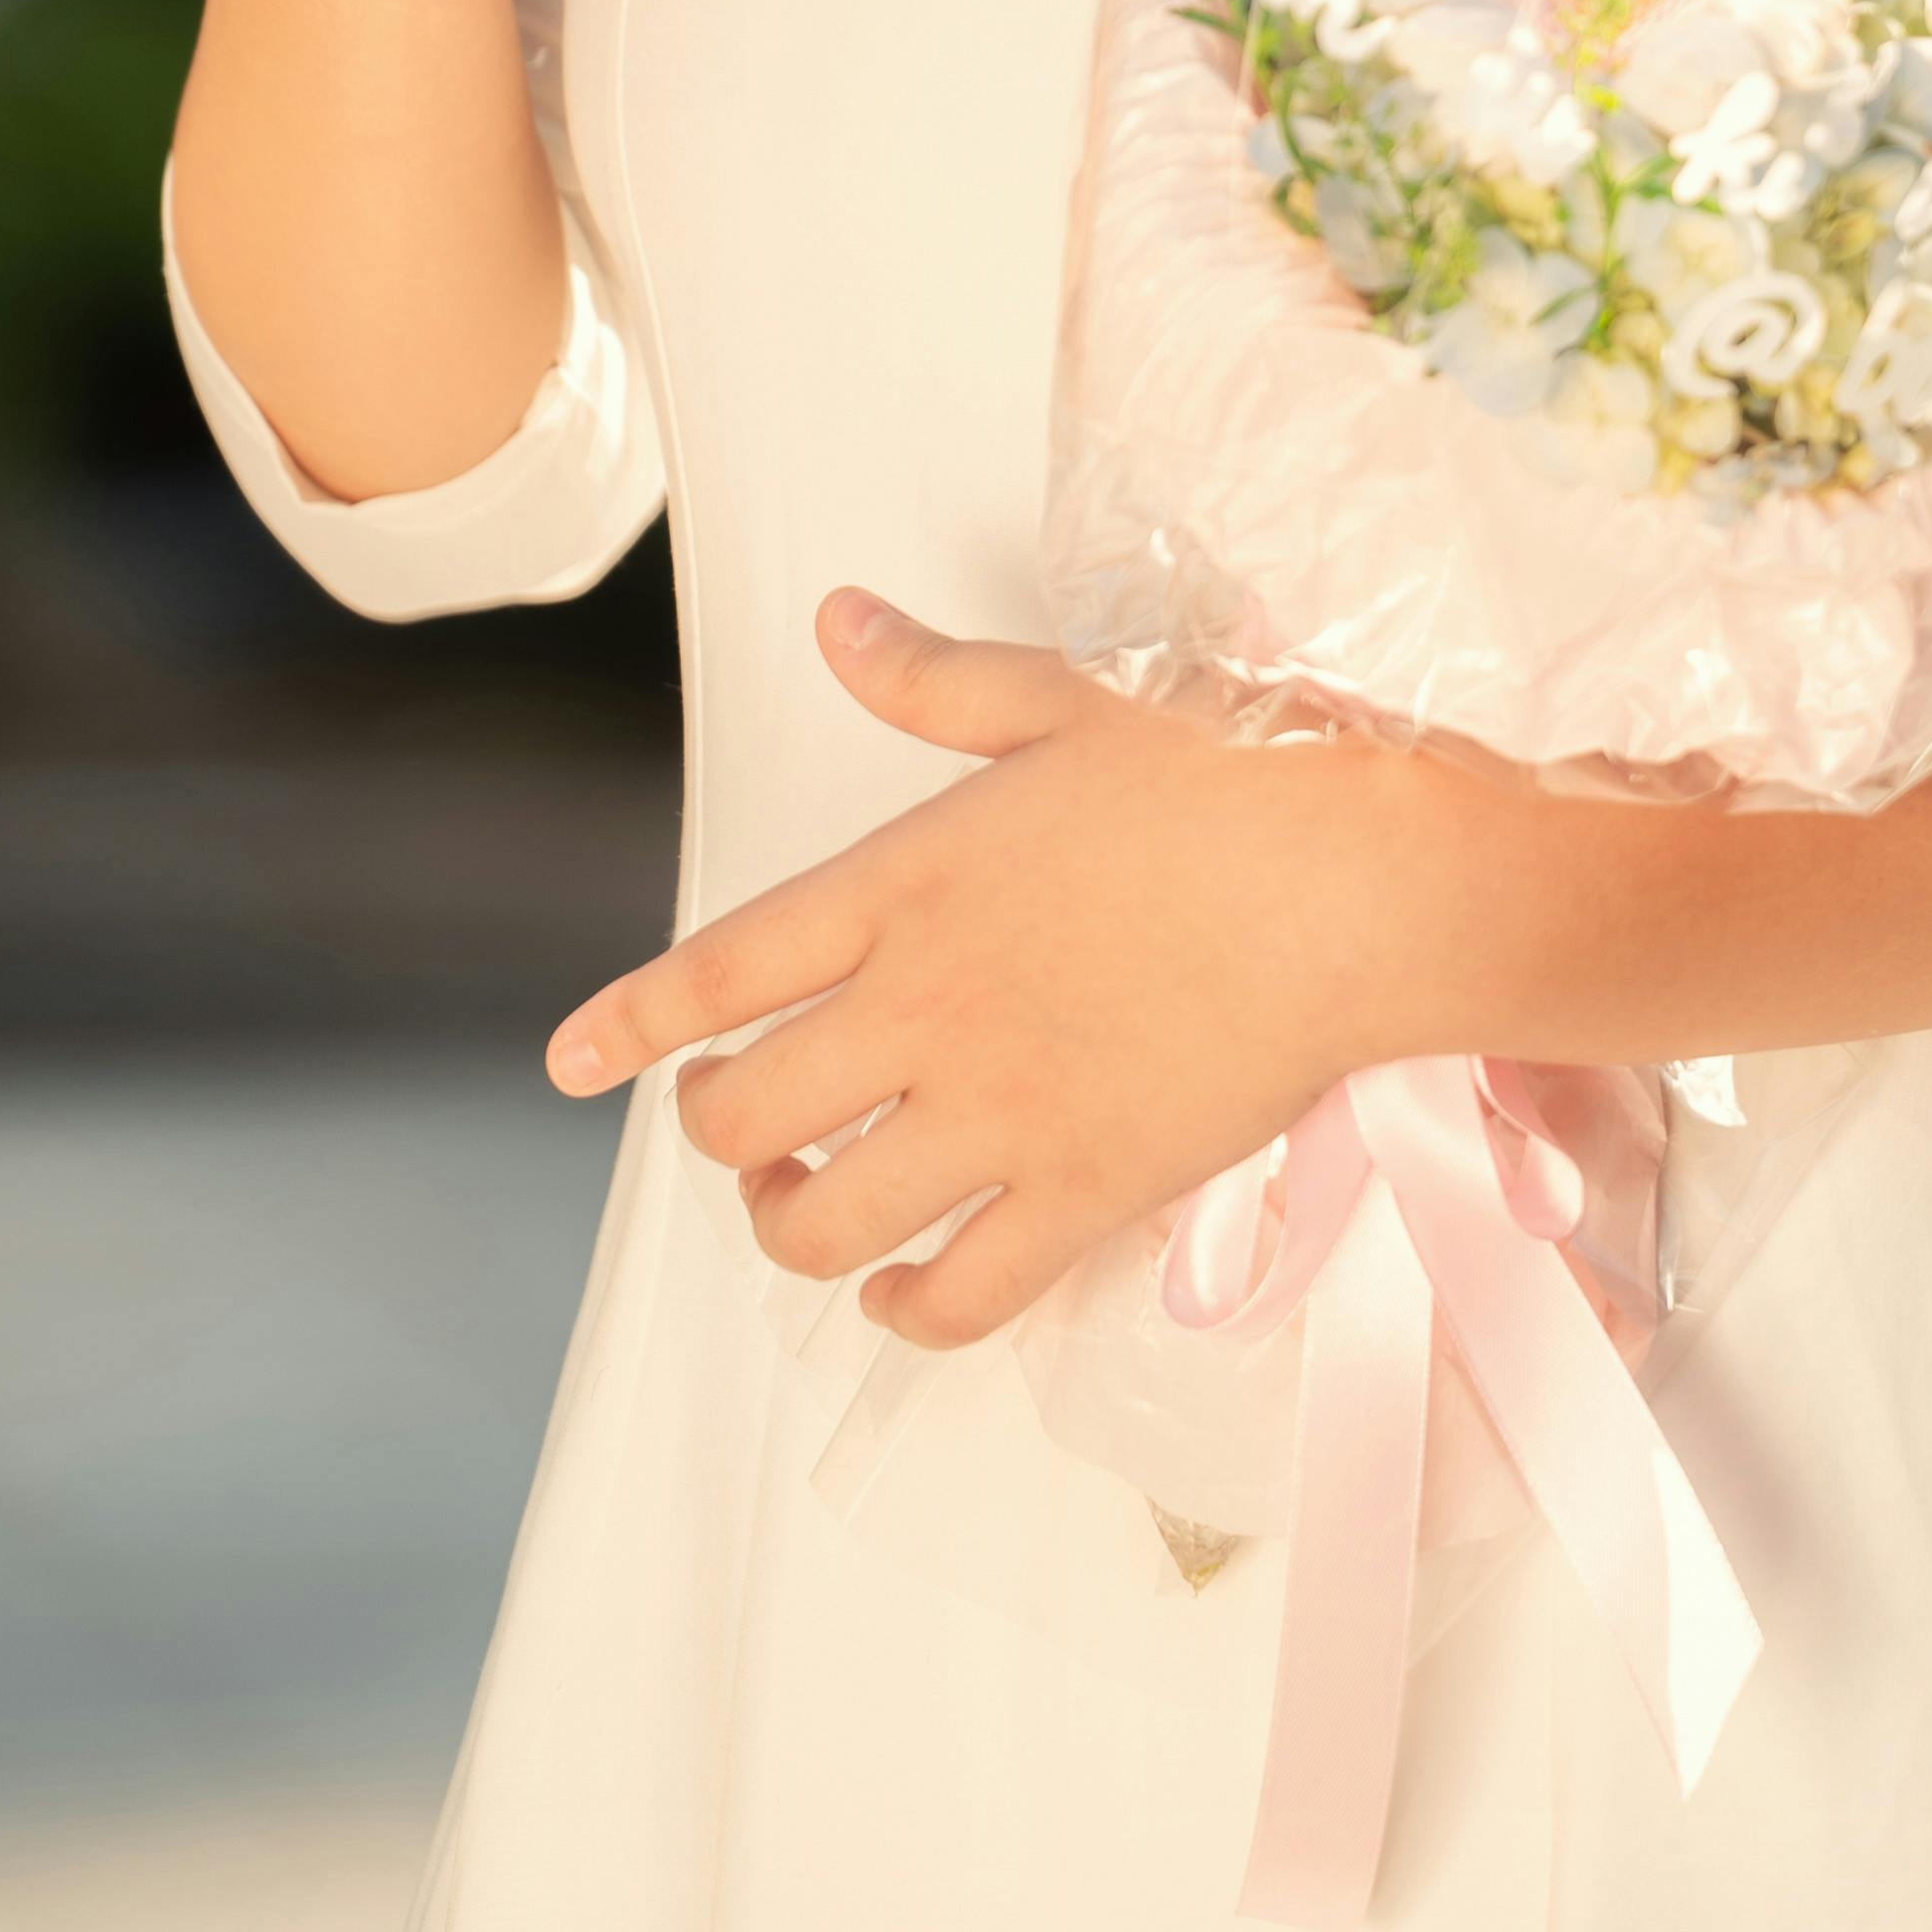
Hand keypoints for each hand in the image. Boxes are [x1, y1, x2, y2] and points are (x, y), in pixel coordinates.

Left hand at [548, 597, 1451, 1348]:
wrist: (1359, 878)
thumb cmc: (1225, 771)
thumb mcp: (1064, 698)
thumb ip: (932, 675)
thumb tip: (837, 620)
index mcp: (905, 884)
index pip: (714, 970)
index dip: (628, 1025)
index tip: (572, 1063)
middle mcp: (924, 1010)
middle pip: (742, 1116)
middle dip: (713, 1130)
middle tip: (736, 1122)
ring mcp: (998, 1114)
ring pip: (820, 1225)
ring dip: (785, 1224)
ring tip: (803, 1201)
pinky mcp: (1080, 1194)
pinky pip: (951, 1299)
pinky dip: (902, 1311)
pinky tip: (901, 1287)